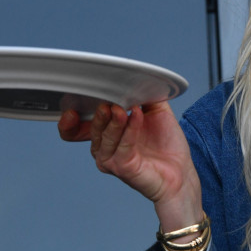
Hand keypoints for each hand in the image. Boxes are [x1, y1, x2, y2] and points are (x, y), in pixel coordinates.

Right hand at [58, 102, 201, 223]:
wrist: (181, 171)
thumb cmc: (166, 144)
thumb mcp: (155, 111)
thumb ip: (145, 95)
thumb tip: (138, 79)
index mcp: (107, 134)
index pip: (77, 129)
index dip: (69, 121)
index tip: (72, 107)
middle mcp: (104, 148)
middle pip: (91, 128)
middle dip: (98, 114)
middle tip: (108, 101)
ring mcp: (111, 159)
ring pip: (105, 137)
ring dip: (114, 121)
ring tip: (122, 108)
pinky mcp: (123, 167)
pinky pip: (123, 146)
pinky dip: (130, 129)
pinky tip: (137, 116)